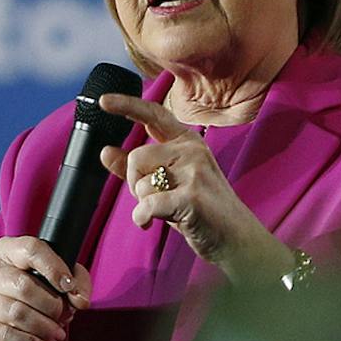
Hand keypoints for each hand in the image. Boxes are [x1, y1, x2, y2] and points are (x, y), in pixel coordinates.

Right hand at [0, 236, 92, 340]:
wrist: (14, 313)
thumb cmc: (40, 287)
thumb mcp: (62, 275)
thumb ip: (77, 282)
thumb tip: (79, 300)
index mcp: (7, 249)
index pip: (31, 250)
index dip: (54, 268)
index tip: (69, 286)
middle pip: (24, 286)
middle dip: (52, 306)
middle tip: (65, 316)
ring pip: (16, 313)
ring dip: (43, 327)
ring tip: (57, 334)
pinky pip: (4, 336)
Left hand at [97, 93, 295, 286]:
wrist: (237, 240)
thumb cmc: (202, 212)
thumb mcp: (169, 184)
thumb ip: (139, 168)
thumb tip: (105, 152)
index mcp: (188, 142)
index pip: (154, 115)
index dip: (127, 105)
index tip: (103, 100)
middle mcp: (193, 150)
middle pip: (136, 158)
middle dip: (134, 184)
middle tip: (154, 200)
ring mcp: (195, 171)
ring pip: (140, 184)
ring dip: (143, 205)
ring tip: (166, 212)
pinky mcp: (192, 196)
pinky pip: (146, 205)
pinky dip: (143, 218)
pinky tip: (151, 223)